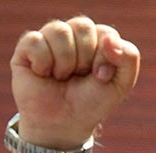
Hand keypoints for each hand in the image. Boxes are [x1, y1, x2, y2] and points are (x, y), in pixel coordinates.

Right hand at [10, 17, 139, 148]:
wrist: (63, 123)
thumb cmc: (92, 102)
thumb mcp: (121, 84)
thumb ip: (129, 57)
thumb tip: (110, 40)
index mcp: (97, 40)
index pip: (105, 32)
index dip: (105, 57)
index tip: (101, 77)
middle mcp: (72, 35)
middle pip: (83, 26)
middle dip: (85, 58)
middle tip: (79, 76)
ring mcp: (48, 39)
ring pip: (59, 30)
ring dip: (65, 62)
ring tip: (62, 77)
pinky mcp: (26, 47)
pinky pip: (36, 41)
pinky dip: (43, 64)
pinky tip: (43, 74)